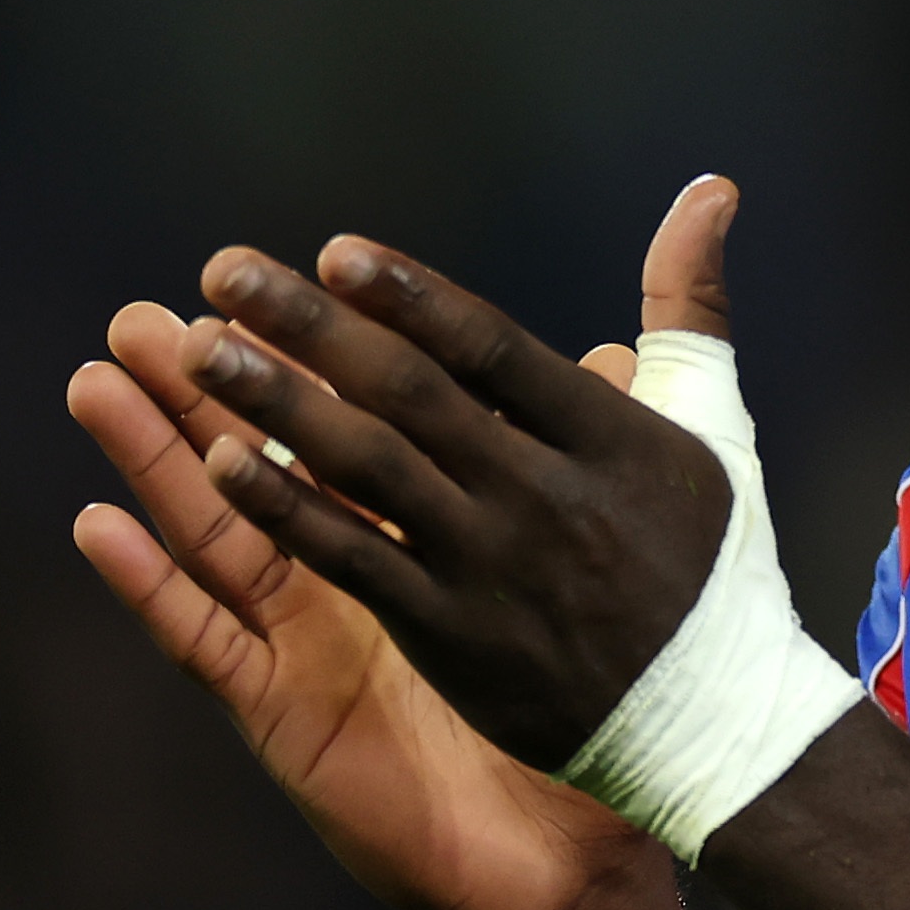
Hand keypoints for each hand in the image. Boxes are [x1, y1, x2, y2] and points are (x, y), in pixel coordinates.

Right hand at [65, 280, 666, 909]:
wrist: (576, 870)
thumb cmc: (589, 730)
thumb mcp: (587, 583)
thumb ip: (586, 470)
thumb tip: (618, 358)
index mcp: (416, 545)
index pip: (347, 432)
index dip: (305, 362)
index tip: (266, 280)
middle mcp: (348, 587)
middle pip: (261, 468)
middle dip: (203, 390)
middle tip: (147, 312)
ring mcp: (306, 648)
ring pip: (216, 535)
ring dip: (153, 460)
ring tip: (99, 379)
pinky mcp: (285, 716)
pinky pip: (207, 644)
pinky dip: (149, 585)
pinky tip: (97, 523)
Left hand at [168, 179, 743, 783]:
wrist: (712, 722)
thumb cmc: (709, 561)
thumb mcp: (712, 422)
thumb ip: (686, 301)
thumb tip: (709, 187)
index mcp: (607, 435)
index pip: (492, 348)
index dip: (409, 296)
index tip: (333, 252)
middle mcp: (543, 494)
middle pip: (411, 395)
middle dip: (311, 328)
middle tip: (225, 274)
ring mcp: (491, 566)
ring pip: (368, 471)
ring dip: (275, 404)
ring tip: (196, 352)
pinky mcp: (451, 635)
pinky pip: (354, 561)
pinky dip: (289, 512)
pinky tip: (222, 466)